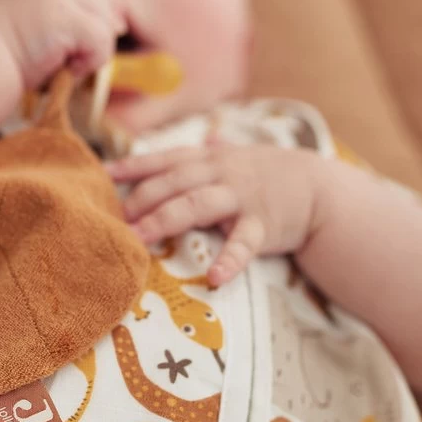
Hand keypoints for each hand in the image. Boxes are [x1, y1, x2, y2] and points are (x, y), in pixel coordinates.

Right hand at [0, 0, 127, 89]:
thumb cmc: (9, 55)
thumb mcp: (43, 23)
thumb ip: (74, 14)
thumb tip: (121, 23)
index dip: (106, 6)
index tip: (96, 34)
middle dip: (102, 30)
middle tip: (73, 54)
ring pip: (108, 24)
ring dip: (91, 52)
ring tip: (62, 63)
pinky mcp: (65, 18)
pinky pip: (102, 41)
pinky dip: (89, 62)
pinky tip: (64, 68)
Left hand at [106, 143, 324, 285]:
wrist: (319, 188)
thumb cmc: (267, 174)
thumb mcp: (234, 157)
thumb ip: (205, 154)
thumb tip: (182, 144)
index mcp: (207, 160)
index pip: (162, 160)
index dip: (132, 168)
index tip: (102, 176)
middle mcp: (219, 174)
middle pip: (171, 183)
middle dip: (140, 200)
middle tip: (112, 220)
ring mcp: (240, 198)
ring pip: (196, 205)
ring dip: (165, 221)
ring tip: (139, 240)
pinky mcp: (262, 225)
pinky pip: (243, 243)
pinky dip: (230, 260)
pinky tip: (215, 277)